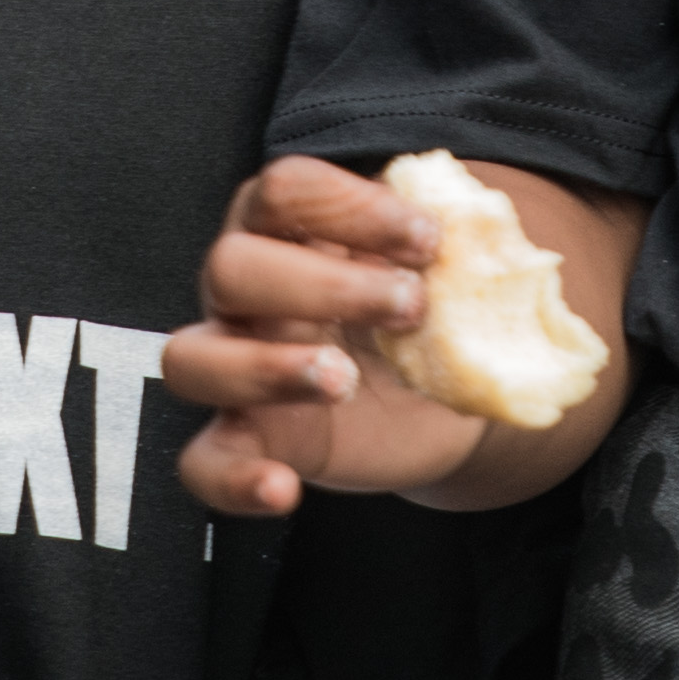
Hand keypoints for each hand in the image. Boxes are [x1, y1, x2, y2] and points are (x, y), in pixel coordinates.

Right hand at [162, 155, 498, 516]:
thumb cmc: (429, 316)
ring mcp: (236, 368)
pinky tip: (284, 489)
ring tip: (342, 380)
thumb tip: (487, 237)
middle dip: (323, 284)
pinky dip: (234, 480)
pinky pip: (202, 464)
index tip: (427, 239)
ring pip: (191, 359)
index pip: (282, 191)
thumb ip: (461, 248)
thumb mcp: (448, 274)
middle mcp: (246, 293)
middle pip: (230, 266)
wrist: (442, 403)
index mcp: (290, 231)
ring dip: (266, 367)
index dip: (349, 206)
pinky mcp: (249, 442)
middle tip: (410, 307)